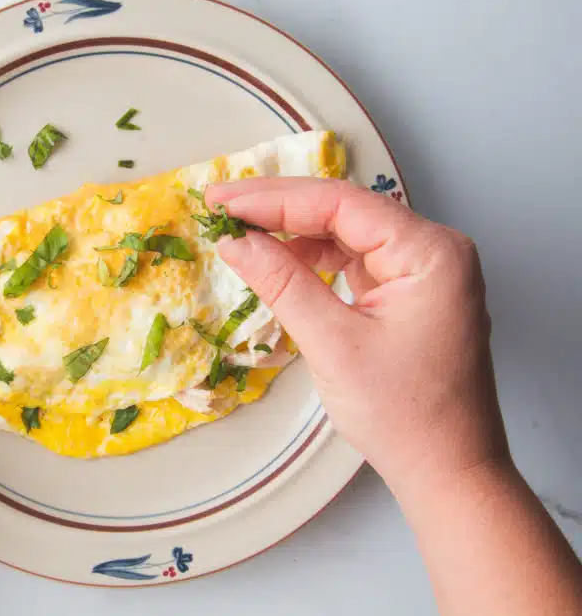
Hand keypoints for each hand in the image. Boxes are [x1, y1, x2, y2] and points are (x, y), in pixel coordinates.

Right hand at [206, 178, 506, 490]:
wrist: (447, 471)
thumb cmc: (405, 415)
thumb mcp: (333, 343)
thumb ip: (282, 283)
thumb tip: (235, 242)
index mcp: (430, 253)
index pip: (340, 204)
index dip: (274, 197)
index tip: (222, 200)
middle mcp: (433, 251)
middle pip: (344, 211)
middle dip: (280, 208)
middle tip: (221, 205)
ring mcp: (422, 272)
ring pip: (346, 233)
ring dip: (292, 232)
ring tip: (240, 231)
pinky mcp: (407, 294)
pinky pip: (353, 261)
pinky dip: (312, 259)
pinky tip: (277, 261)